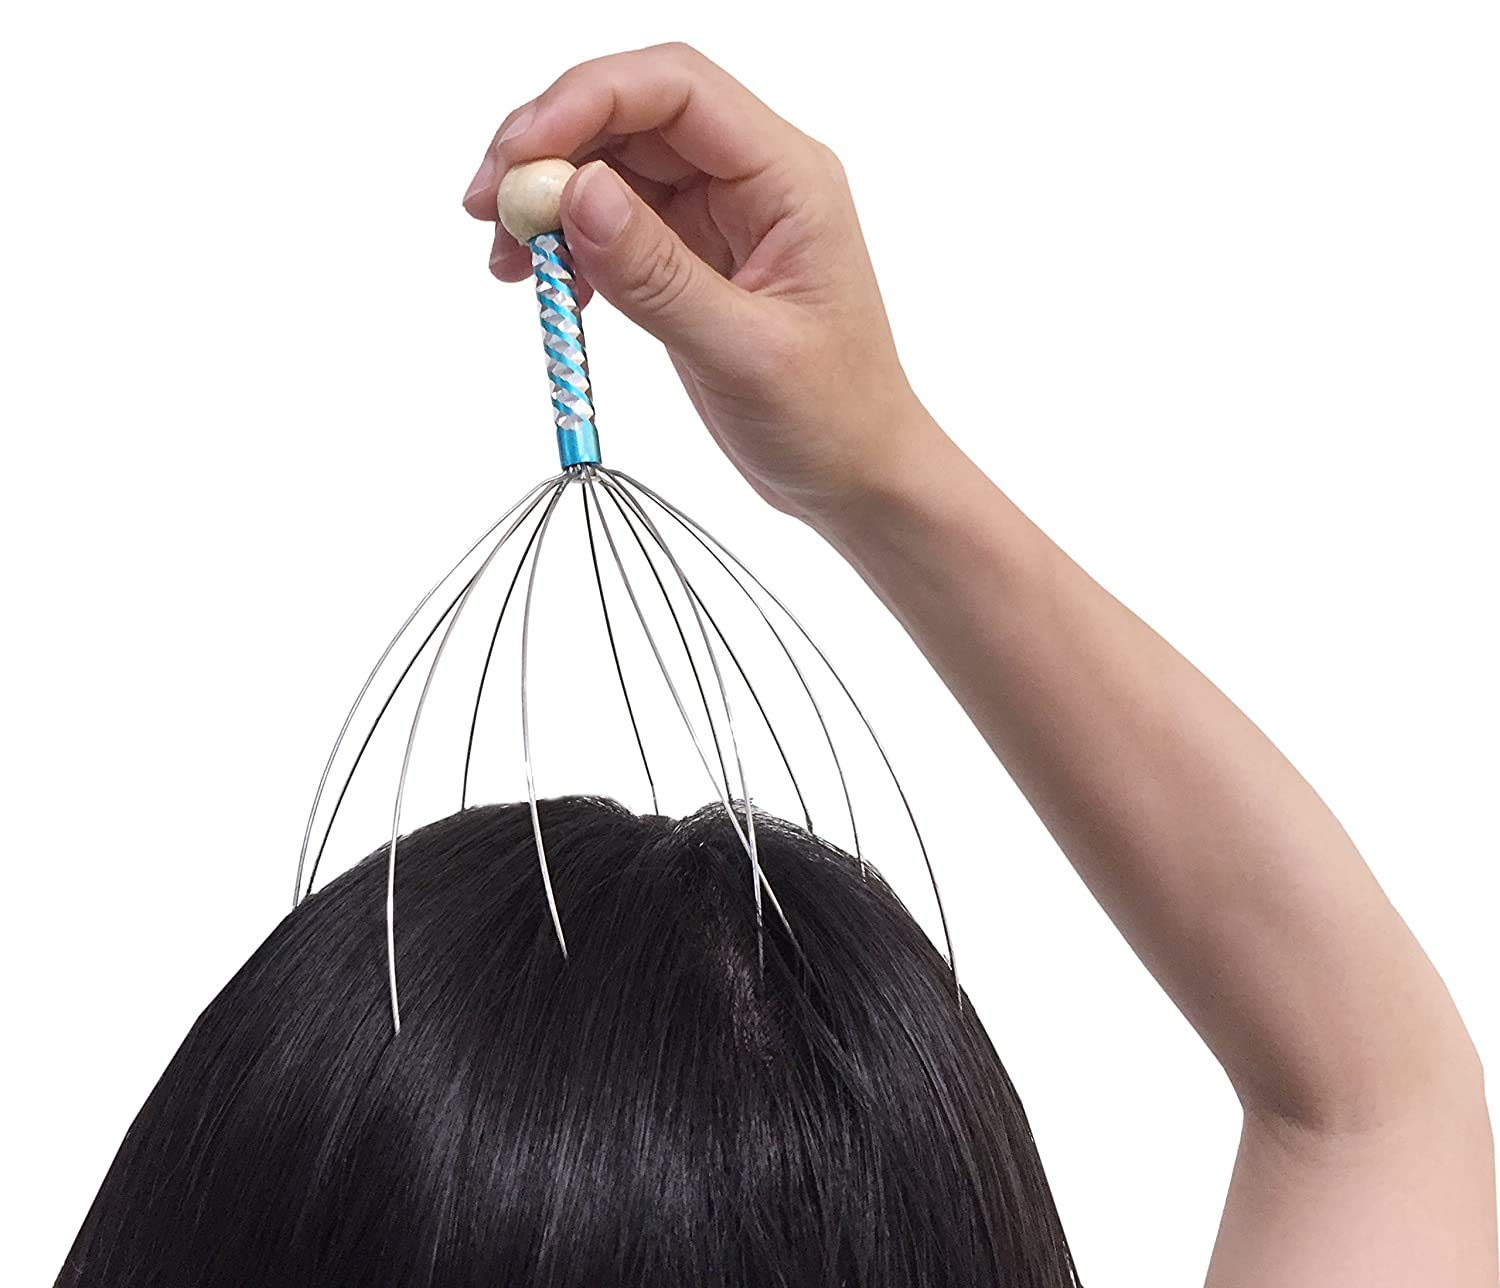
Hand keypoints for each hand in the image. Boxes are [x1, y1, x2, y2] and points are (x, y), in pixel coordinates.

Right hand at [462, 43, 940, 522]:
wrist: (856, 477)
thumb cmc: (831, 419)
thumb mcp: (743, 354)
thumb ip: (658, 274)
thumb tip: (576, 195)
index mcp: (787, 179)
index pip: (676, 89)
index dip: (584, 101)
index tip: (518, 159)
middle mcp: (753, 180)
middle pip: (632, 113)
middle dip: (549, 149)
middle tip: (487, 210)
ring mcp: (720, 215)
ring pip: (614, 166)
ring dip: (549, 200)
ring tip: (509, 262)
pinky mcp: (692, 255)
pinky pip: (615, 221)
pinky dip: (570, 244)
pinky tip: (548, 287)